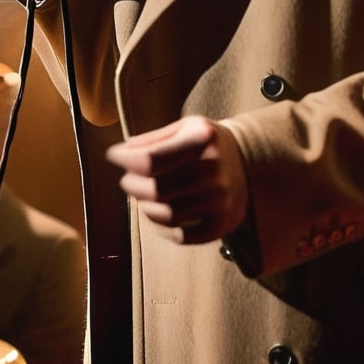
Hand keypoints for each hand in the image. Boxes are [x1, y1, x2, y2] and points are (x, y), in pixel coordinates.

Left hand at [106, 116, 249, 244]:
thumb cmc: (207, 142)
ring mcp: (220, 200)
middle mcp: (213, 170)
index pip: (150, 159)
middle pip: (156, 189)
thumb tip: (123, 151)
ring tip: (141, 197)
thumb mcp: (185, 127)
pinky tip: (156, 214)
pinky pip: (183, 235)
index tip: (114, 156)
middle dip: (132, 185)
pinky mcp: (222, 223)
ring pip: (167, 214)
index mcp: (202, 139)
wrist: (249, 161)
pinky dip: (162, 228)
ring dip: (144, 207)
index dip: (125, 159)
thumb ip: (154, 138)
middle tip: (126, 180)